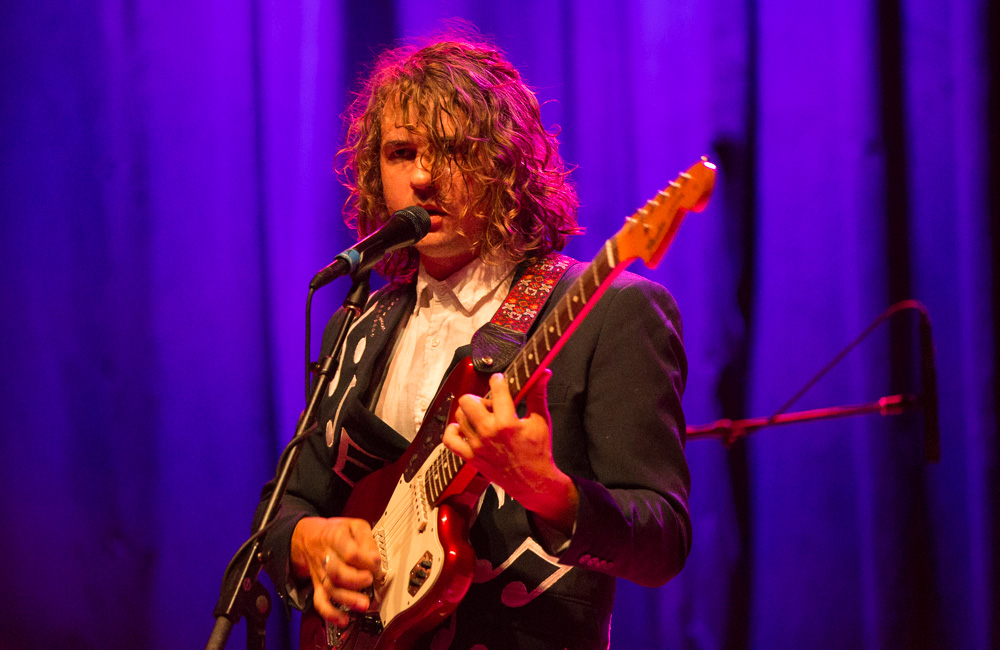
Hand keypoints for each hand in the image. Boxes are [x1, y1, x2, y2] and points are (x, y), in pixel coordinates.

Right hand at [290, 517, 382, 625]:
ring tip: (364, 604)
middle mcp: (326, 557)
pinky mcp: (319, 586)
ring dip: (348, 599)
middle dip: (356, 580)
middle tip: (369, 579)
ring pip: (330, 589)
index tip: (377, 563)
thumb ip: (366, 539)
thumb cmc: (336, 532)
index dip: (366, 560)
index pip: (350, 552)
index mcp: (335, 538)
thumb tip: (375, 557)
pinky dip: (331, 614)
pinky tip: (343, 620)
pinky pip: (320, 603)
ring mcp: (321, 573)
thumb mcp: (353, 525)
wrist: (309, 538)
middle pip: (337, 572)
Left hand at [442, 371, 577, 535]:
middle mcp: (488, 433)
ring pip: (459, 417)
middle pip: (468, 401)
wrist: (534, 482)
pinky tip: (463, 427)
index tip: (501, 380)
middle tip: (491, 404)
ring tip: (483, 416)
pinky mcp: (471, 457)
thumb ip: (538, 394)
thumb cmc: (539, 452)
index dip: (499, 380)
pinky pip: (450, 440)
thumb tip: (543, 373)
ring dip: (469, 412)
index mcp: (507, 422)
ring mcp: (477, 446)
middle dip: (479, 397)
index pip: (496, 389)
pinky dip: (453, 430)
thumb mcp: (541, 420)